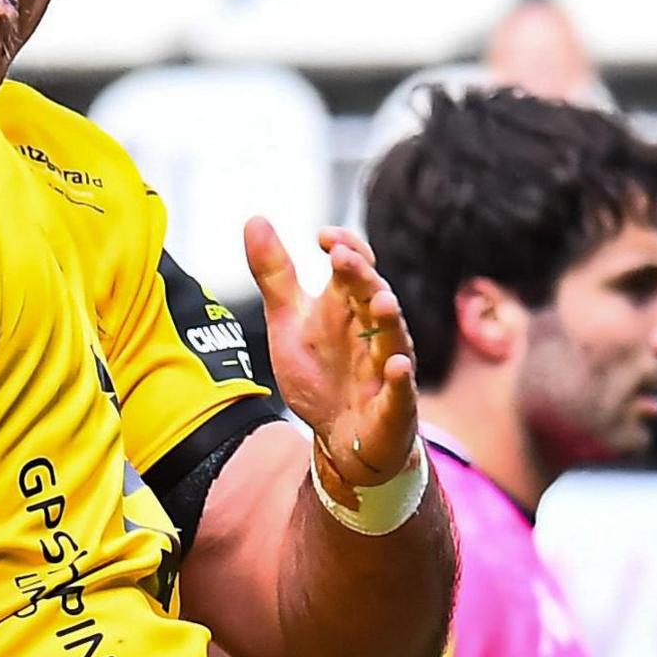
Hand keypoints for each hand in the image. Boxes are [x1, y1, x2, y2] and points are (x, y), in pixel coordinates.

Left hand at [247, 218, 417, 488]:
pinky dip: (399, 377)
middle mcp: (373, 331)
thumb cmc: (321, 373)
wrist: (338, 437)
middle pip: (372, 295)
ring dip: (387, 319)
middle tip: (343, 257)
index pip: (355, 267)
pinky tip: (395, 364)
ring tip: (379, 300)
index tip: (323, 237)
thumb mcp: (288, 321)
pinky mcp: (394, 406)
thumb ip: (275, 274)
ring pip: (393, 338)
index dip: (345, 248)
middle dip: (361, 277)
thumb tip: (255, 219)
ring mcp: (386, 367)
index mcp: (349, 306)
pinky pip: (400, 390)